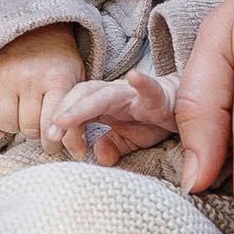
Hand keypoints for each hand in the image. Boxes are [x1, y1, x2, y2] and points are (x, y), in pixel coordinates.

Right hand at [0, 25, 86, 142]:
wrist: (34, 27)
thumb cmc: (58, 62)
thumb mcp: (75, 82)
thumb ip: (78, 116)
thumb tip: (78, 153)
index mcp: (57, 78)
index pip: (52, 123)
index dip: (53, 141)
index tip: (53, 142)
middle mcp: (30, 78)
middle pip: (29, 127)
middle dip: (35, 133)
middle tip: (37, 126)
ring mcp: (5, 77)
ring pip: (6, 123)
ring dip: (14, 128)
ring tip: (21, 119)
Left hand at [43, 67, 178, 160]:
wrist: (182, 105)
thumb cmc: (152, 120)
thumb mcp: (129, 140)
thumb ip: (112, 147)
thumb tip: (99, 156)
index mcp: (103, 104)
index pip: (75, 105)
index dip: (61, 119)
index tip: (52, 140)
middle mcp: (115, 94)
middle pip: (83, 94)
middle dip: (64, 112)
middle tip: (52, 134)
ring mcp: (134, 94)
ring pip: (104, 93)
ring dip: (82, 106)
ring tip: (66, 119)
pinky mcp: (158, 97)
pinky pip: (150, 89)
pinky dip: (143, 83)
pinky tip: (135, 77)